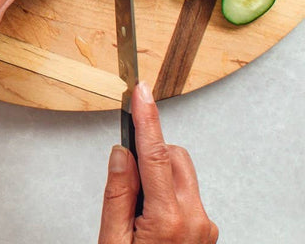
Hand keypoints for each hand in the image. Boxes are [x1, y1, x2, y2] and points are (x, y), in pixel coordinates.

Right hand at [98, 82, 218, 242]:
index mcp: (168, 219)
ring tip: (136, 210)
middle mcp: (195, 220)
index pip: (155, 153)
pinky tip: (150, 219)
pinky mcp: (206, 230)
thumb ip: (117, 192)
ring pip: (180, 173)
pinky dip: (166, 192)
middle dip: (149, 153)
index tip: (140, 91)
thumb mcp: (112, 241)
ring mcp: (205, 226)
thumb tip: (121, 152)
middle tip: (125, 180)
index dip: (147, 117)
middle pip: (173, 157)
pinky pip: (185, 192)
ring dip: (158, 175)